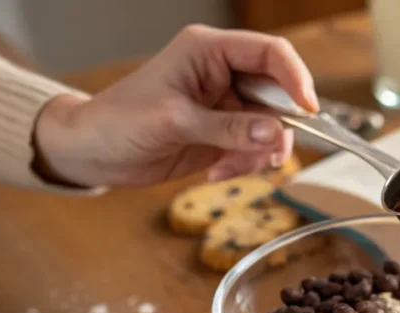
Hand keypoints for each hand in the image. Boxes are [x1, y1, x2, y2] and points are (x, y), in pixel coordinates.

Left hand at [33, 25, 318, 187]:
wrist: (92, 152)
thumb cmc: (117, 121)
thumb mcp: (174, 122)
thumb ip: (228, 127)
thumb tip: (274, 133)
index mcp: (209, 52)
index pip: (270, 54)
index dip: (295, 79)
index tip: (307, 110)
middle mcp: (223, 74)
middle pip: (279, 94)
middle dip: (276, 128)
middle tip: (265, 153)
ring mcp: (227, 106)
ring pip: (272, 127)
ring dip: (258, 153)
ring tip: (226, 168)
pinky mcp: (225, 134)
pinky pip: (256, 149)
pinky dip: (246, 164)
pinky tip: (216, 172)